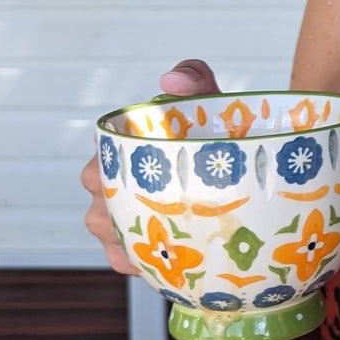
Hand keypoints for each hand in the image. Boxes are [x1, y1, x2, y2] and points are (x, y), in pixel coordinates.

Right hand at [81, 59, 221, 274]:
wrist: (241, 181)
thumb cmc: (214, 138)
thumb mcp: (211, 106)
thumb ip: (196, 80)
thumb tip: (171, 78)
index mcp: (119, 144)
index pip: (101, 153)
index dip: (120, 163)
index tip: (157, 170)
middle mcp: (107, 179)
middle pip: (98, 194)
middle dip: (127, 202)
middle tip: (173, 206)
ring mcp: (111, 216)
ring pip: (103, 228)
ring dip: (132, 234)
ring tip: (173, 234)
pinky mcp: (123, 248)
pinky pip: (118, 258)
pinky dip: (138, 261)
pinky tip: (166, 258)